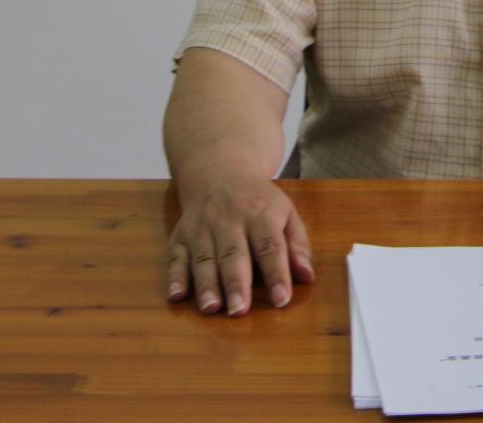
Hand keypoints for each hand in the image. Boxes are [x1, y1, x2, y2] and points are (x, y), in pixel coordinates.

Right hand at [165, 173, 313, 315]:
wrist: (219, 172)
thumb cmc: (258, 201)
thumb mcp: (286, 212)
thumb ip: (298, 245)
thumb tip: (307, 276)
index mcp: (261, 214)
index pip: (270, 246)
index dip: (276, 274)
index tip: (281, 300)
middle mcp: (229, 220)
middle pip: (233, 254)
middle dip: (236, 283)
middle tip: (239, 310)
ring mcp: (202, 228)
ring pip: (204, 258)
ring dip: (206, 285)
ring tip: (211, 308)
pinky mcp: (181, 236)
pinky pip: (177, 257)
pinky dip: (175, 277)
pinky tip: (176, 296)